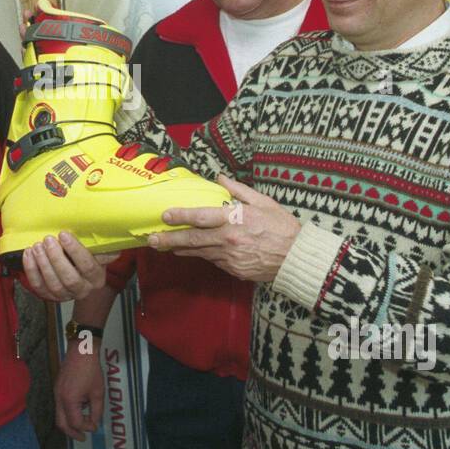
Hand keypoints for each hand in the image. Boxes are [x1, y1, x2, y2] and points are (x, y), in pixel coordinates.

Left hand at [21, 232, 119, 302]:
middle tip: (48, 240)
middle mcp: (83, 289)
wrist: (78, 272)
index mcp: (97, 277)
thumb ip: (101, 244)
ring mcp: (65, 295)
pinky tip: (29, 255)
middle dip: (56, 258)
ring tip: (37, 247)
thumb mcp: (97, 250)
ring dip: (43, 264)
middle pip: (69, 278)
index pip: (87, 266)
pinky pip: (39, 286)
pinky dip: (31, 270)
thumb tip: (109, 232)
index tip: (63, 234)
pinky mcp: (49, 296)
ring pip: (53, 284)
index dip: (75, 250)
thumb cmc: (87, 256)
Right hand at [55, 345, 103, 441]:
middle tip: (82, 437)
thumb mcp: (98, 392)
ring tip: (83, 423)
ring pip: (59, 415)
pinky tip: (80, 409)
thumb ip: (96, 411)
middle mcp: (59, 398)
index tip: (95, 426)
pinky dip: (68, 412)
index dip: (86, 428)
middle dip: (72, 433)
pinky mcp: (57, 388)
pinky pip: (60, 406)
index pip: (75, 423)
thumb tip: (94, 423)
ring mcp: (56, 392)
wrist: (81, 350)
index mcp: (69, 400)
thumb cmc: (91, 370)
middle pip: (61, 423)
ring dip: (70, 422)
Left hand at [147, 175, 301, 282]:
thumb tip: (220, 177)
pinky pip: (214, 261)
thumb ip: (238, 190)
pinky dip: (202, 255)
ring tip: (164, 247)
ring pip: (199, 252)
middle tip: (152, 239)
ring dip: (180, 250)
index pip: (201, 217)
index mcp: (235, 219)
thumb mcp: (263, 202)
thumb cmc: (283, 227)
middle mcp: (228, 239)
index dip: (180, 216)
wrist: (297, 258)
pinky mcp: (234, 270)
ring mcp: (230, 258)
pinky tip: (192, 253)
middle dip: (169, 240)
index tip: (165, 215)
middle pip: (192, 240)